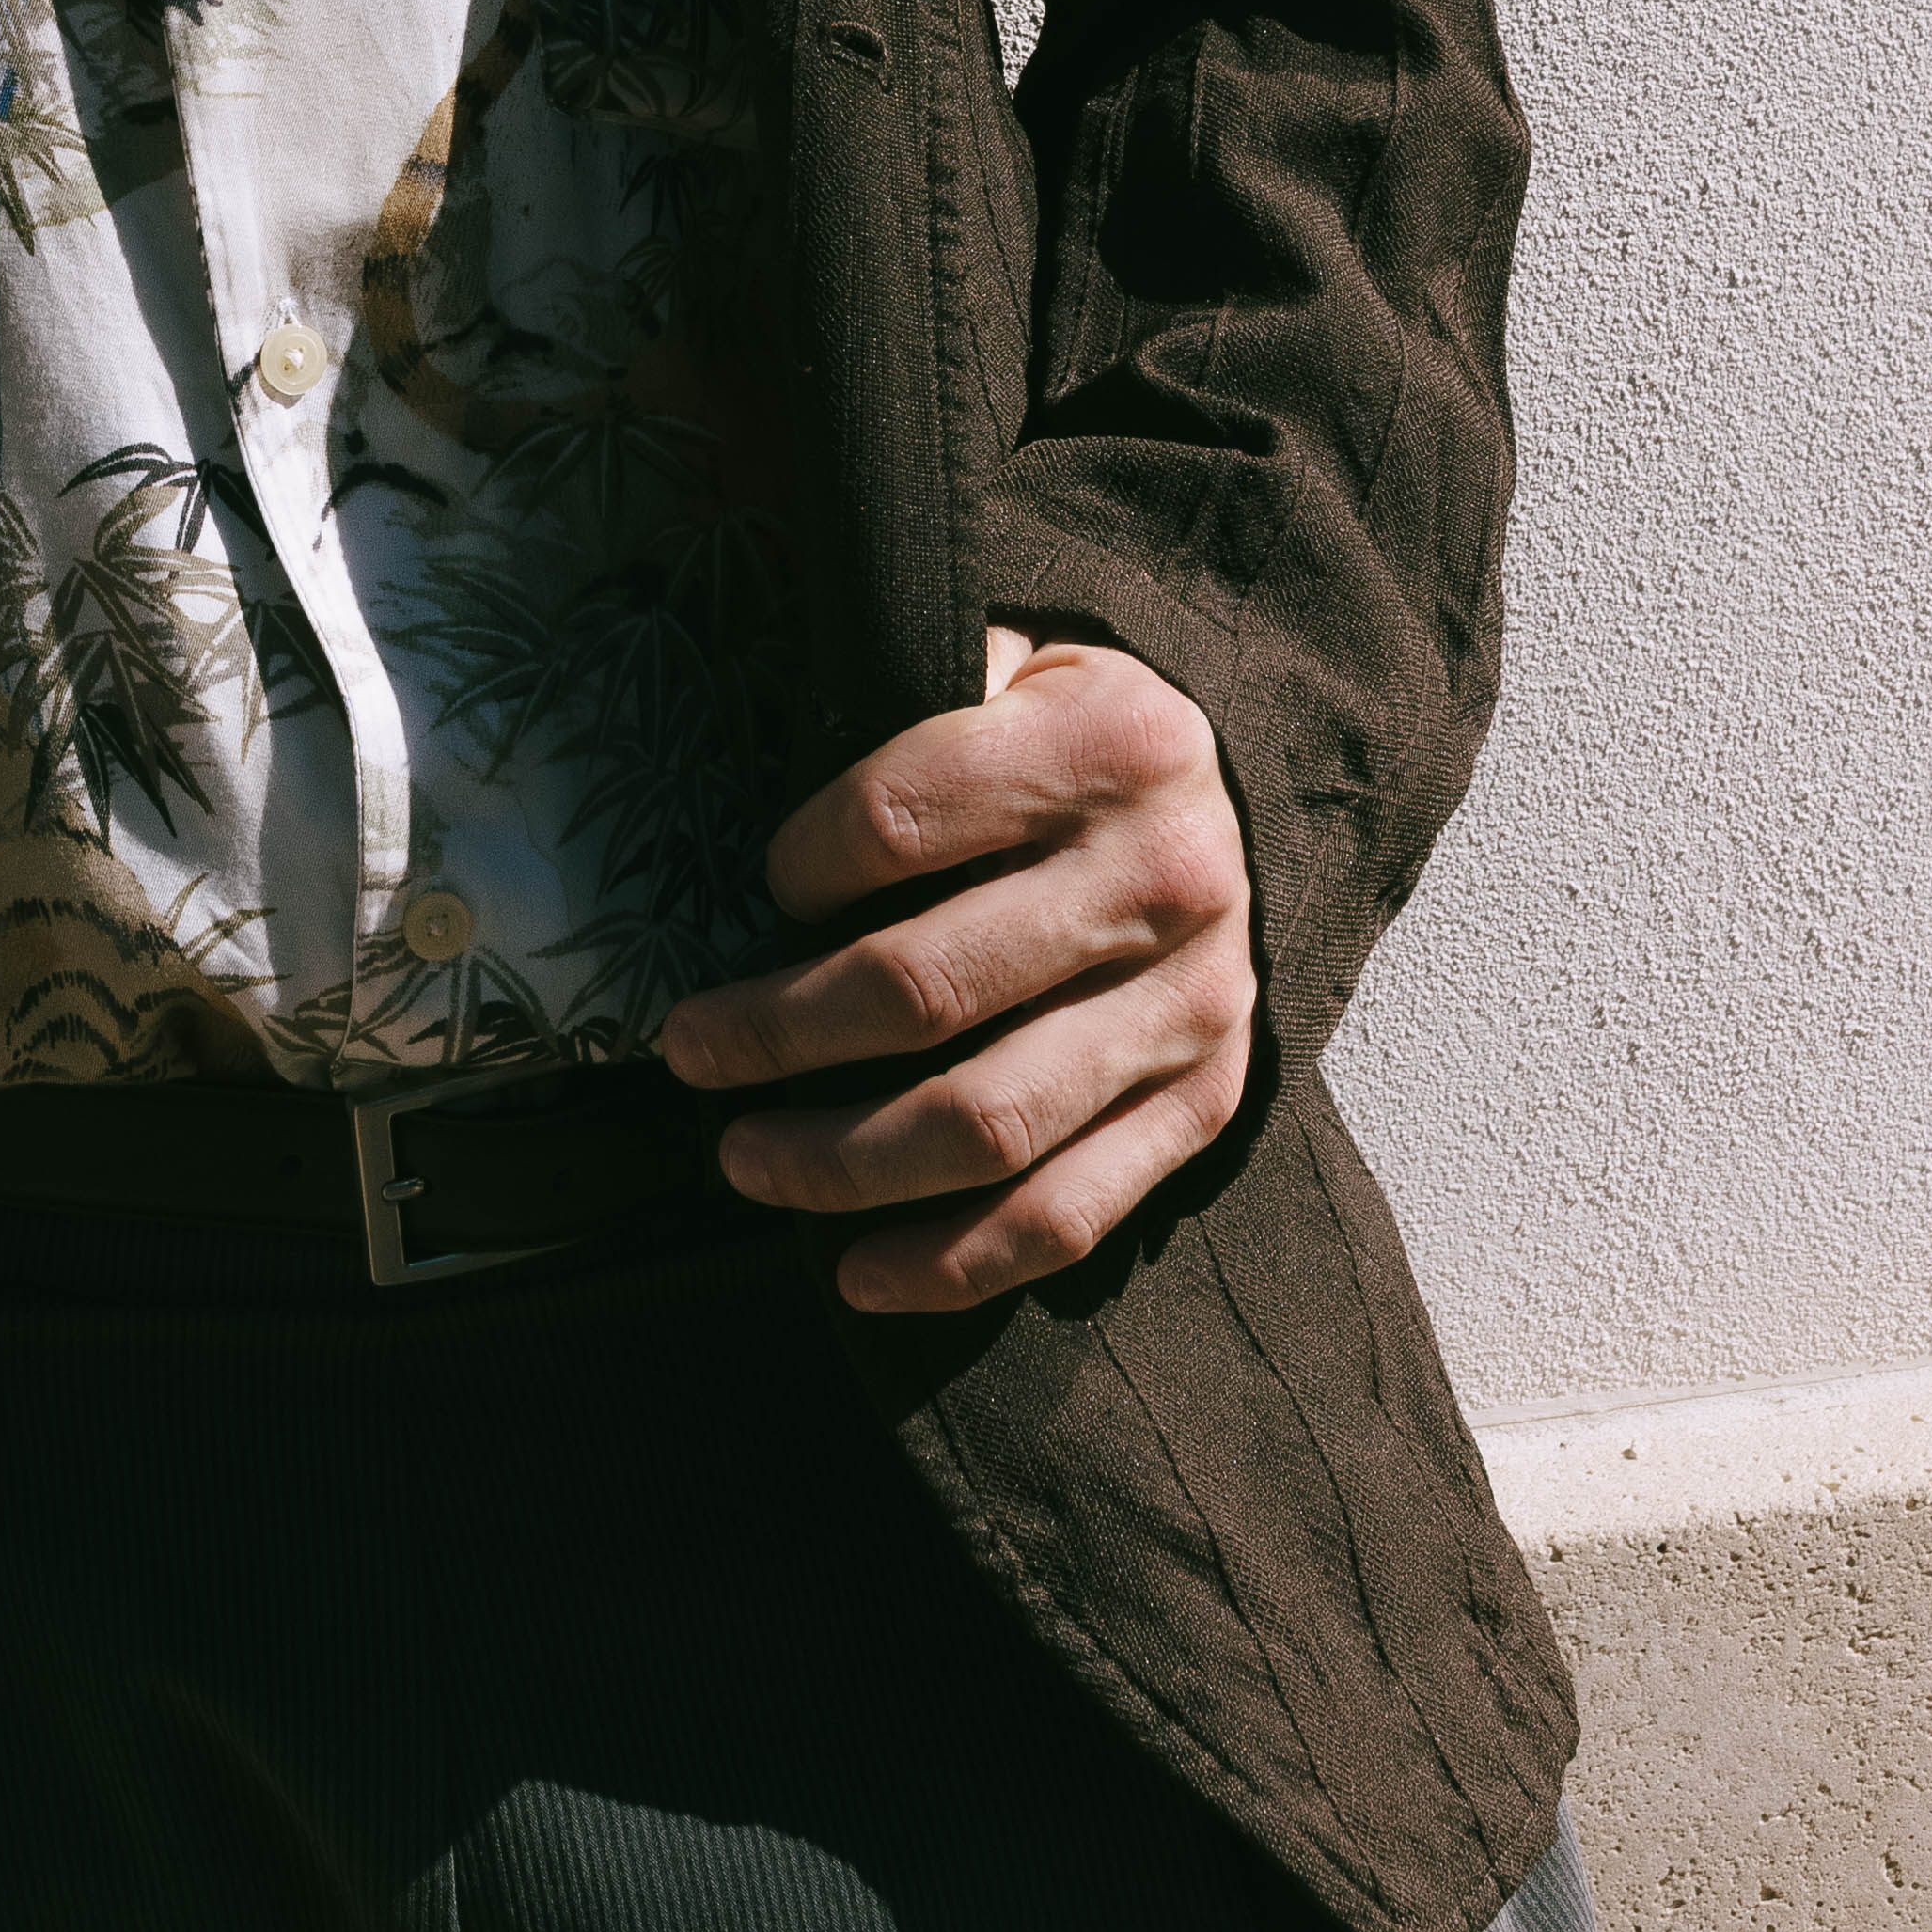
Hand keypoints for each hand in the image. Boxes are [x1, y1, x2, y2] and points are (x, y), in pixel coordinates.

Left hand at [657, 635, 1258, 1314]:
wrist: (1242, 803)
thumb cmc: (1080, 734)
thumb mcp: (1020, 660)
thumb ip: (914, 697)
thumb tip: (777, 796)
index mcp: (1110, 744)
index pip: (897, 818)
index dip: (799, 864)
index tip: (762, 887)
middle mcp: (1164, 879)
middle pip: (926, 986)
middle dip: (777, 1034)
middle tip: (689, 1050)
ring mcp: (1193, 1006)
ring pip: (986, 1122)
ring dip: (840, 1161)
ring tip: (744, 1158)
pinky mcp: (1205, 1102)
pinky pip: (1067, 1213)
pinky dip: (953, 1263)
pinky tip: (857, 1272)